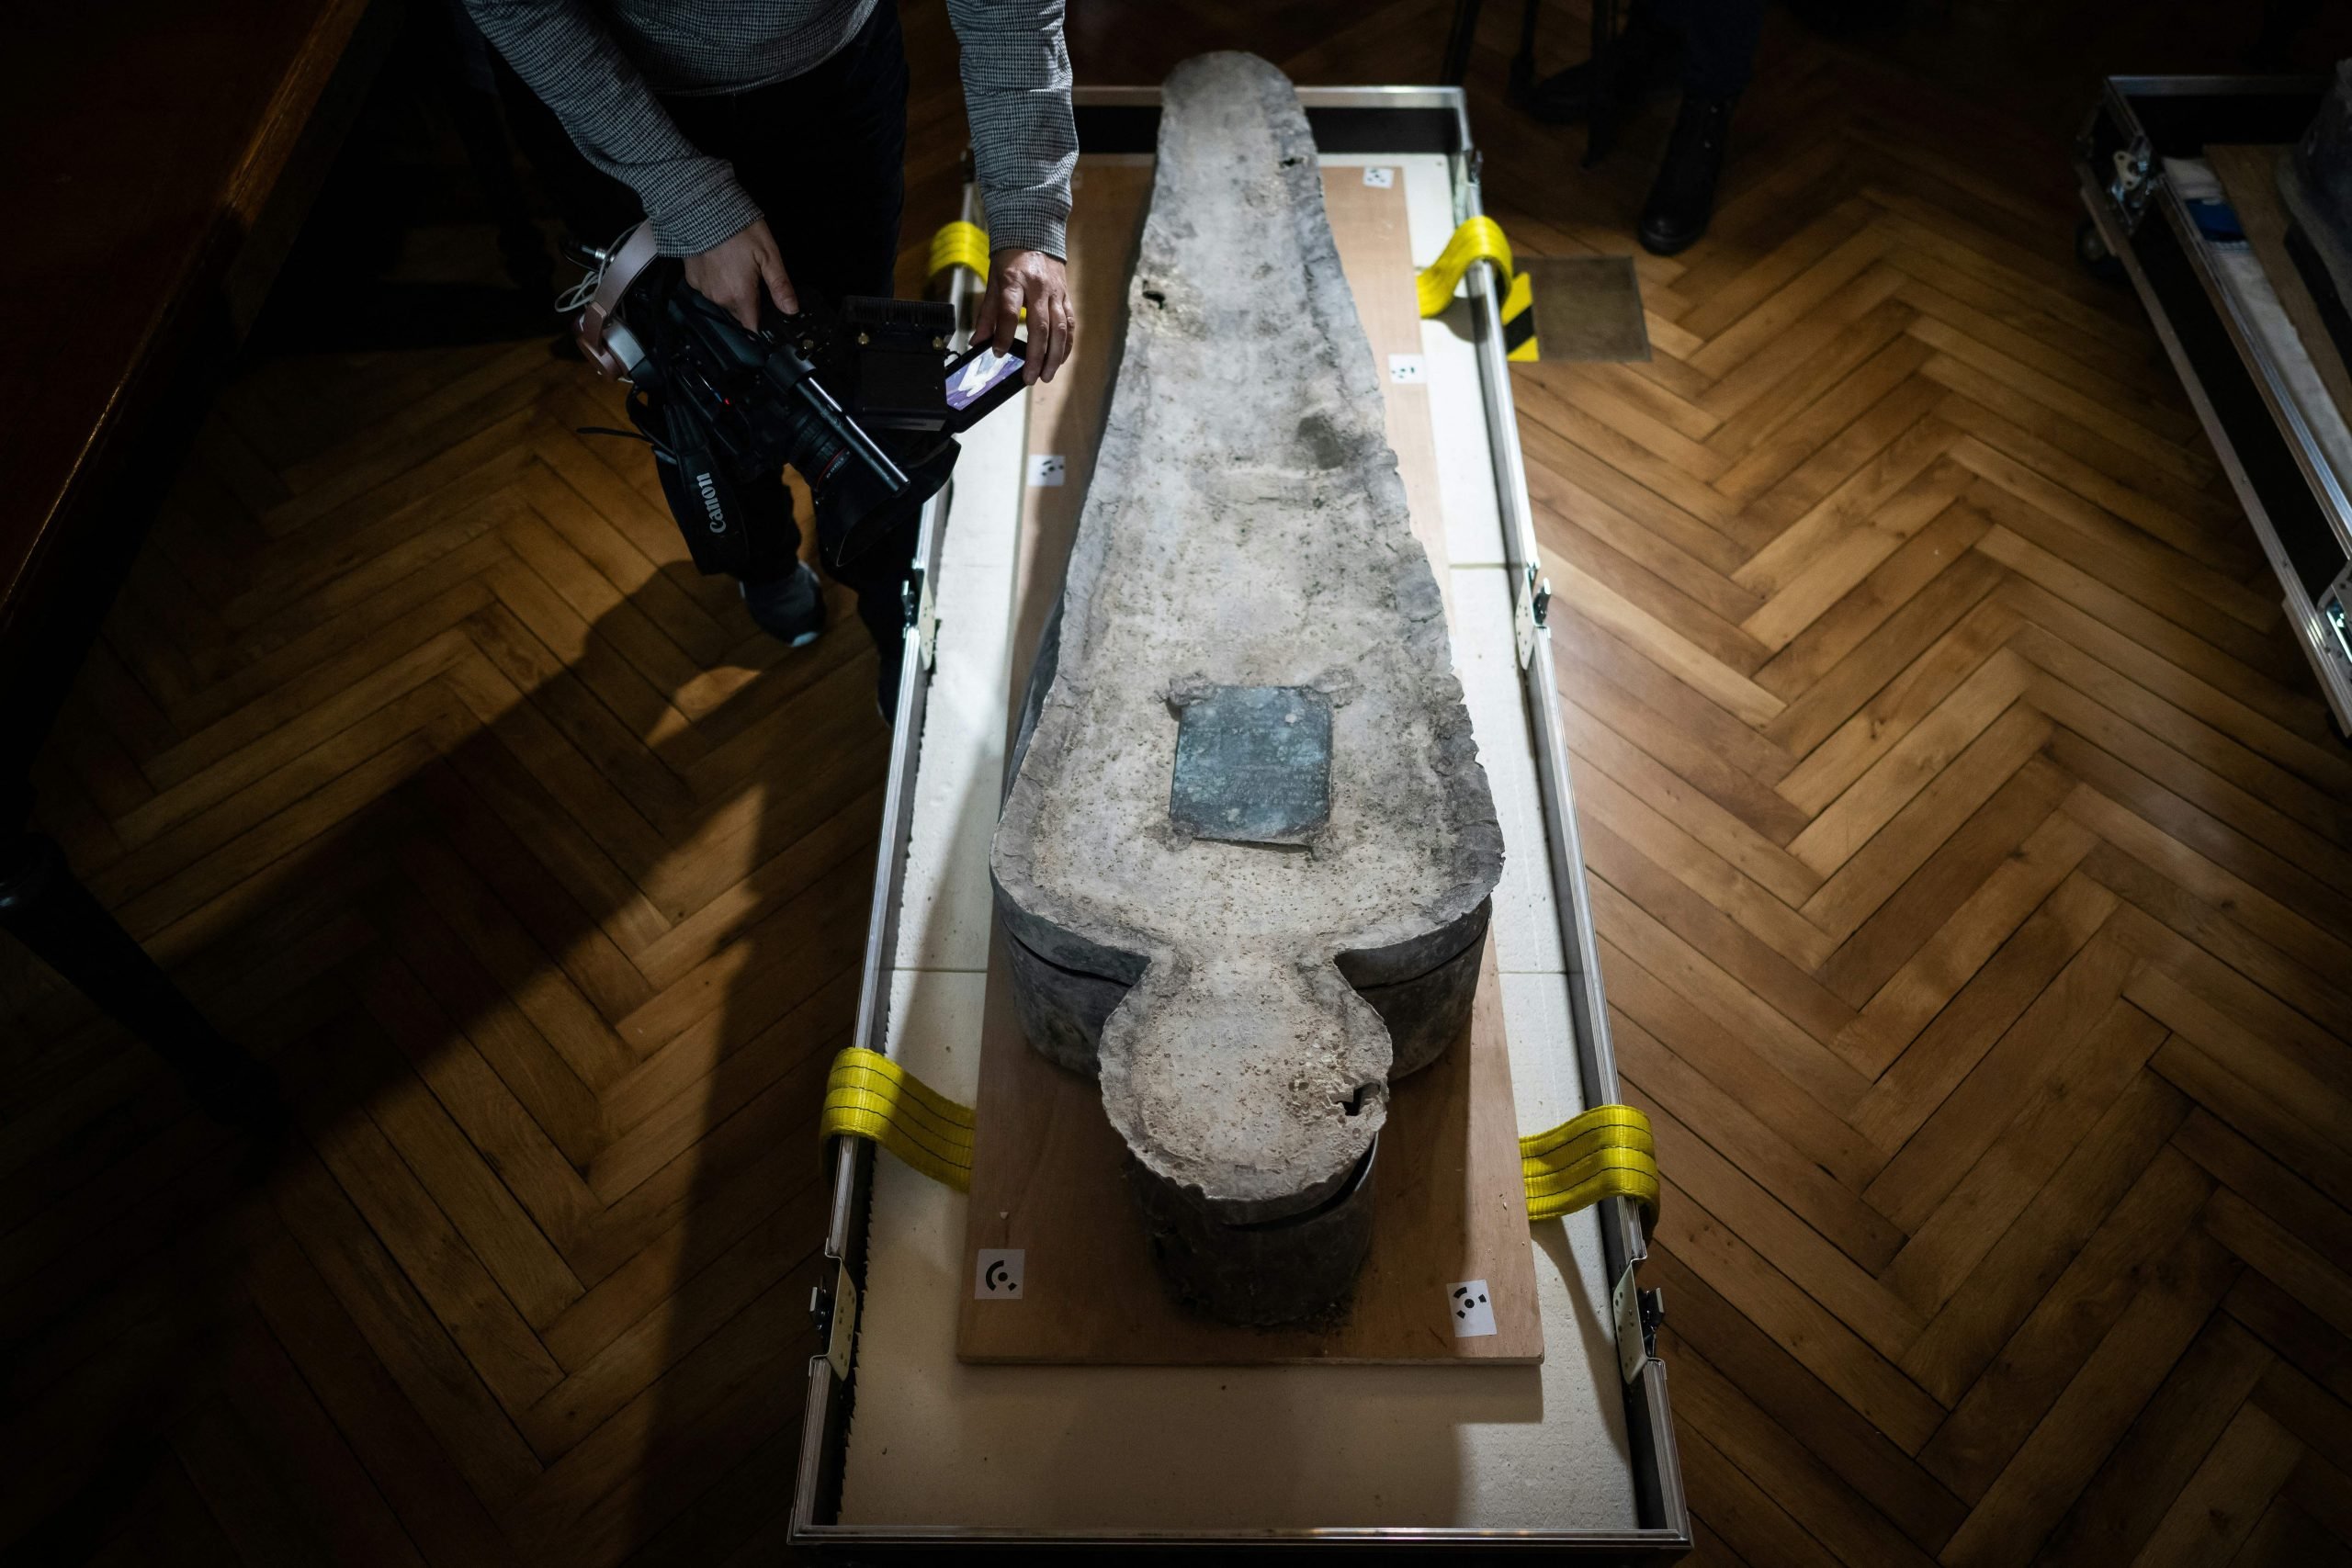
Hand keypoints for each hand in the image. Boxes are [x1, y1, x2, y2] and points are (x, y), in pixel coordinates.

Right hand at [682, 217, 797, 329]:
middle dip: (749, 301)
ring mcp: (704, 289)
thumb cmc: (738, 229)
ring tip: (736, 266)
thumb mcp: (769, 255)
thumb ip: (780, 286)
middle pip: (740, 313)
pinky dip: (716, 280)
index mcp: (740, 295)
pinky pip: (709, 288)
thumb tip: (791, 309)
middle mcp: (719, 297)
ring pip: (724, 301)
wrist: (704, 210)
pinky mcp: (692, 279)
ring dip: (732, 290)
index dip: (763, 322)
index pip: (753, 326)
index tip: (768, 311)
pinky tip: (721, 263)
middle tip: (754, 277)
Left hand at [974, 248, 1072, 384]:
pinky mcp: (1066, 297)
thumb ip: (987, 314)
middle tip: (1029, 377)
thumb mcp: (993, 282)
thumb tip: (978, 342)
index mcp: (1015, 281)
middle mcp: (1038, 288)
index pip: (1010, 313)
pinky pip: (1070, 324)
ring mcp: (1056, 293)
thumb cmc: (1011, 260)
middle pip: (1040, 327)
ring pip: (1060, 329)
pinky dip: (1066, 345)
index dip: (1004, 335)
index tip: (999, 353)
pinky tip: (1060, 360)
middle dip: (1035, 356)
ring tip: (1046, 375)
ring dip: (1054, 356)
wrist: (1035, 235)